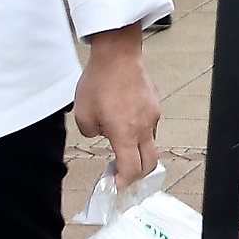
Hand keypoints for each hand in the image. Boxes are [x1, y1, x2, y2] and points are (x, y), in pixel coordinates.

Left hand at [75, 25, 161, 182]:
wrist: (117, 55)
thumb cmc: (100, 82)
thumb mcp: (82, 114)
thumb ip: (91, 132)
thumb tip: (100, 133)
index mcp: (126, 134)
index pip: (132, 169)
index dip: (124, 181)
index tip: (117, 184)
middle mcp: (144, 128)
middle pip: (150, 163)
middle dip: (138, 174)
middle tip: (124, 174)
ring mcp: (153, 115)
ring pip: (151, 143)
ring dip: (139, 151)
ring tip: (122, 143)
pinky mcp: (155, 103)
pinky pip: (151, 125)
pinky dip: (141, 132)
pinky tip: (126, 120)